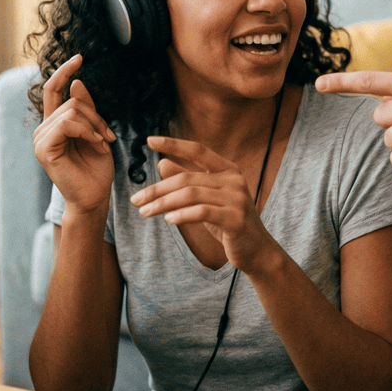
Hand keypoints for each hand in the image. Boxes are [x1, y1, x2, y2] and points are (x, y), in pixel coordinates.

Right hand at [33, 55, 115, 214]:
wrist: (95, 197)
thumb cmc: (96, 168)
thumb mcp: (96, 132)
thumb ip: (86, 110)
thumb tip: (76, 82)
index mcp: (54, 124)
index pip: (53, 90)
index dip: (64, 71)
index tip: (80, 57)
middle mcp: (43, 130)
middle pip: (71, 101)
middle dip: (96, 115)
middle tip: (108, 136)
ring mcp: (41, 139)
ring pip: (71, 111)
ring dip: (94, 125)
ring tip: (103, 143)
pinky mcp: (44, 149)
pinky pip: (67, 124)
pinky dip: (87, 131)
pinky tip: (96, 144)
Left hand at [130, 137, 273, 272]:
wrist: (255, 250)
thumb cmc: (228, 222)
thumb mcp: (206, 199)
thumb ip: (187, 180)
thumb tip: (162, 162)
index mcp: (228, 170)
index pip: (198, 150)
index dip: (174, 144)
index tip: (150, 140)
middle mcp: (234, 180)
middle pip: (187, 178)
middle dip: (158, 189)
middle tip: (135, 200)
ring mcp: (237, 199)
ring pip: (191, 195)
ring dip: (163, 204)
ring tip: (145, 212)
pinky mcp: (236, 220)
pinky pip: (203, 212)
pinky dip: (182, 214)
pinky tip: (168, 219)